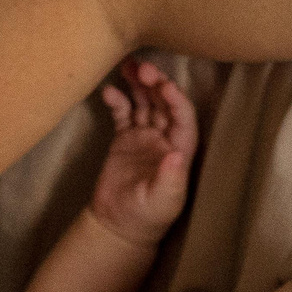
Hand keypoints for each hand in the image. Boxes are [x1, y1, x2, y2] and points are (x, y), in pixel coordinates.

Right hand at [85, 59, 197, 247]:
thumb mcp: (162, 201)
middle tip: (142, 68)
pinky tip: (108, 90)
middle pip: (163, 103)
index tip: (164, 85)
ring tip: (127, 66)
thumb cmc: (148, 216)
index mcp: (180, 149)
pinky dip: (117, 100)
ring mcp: (144, 136)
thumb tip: (177, 154)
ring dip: (137, 84)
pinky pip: (122, 113)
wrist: (118, 225)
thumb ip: (170, 178)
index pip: (183, 117)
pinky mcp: (124, 139)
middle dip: (155, 83)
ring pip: (144, 102)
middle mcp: (164, 138)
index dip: (176, 99)